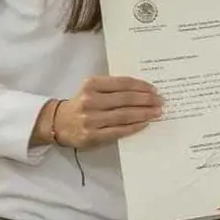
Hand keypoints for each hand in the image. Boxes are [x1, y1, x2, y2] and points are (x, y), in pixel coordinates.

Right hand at [34, 77, 161, 149]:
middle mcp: (90, 101)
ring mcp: (91, 119)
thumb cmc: (82, 104)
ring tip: (157, 112)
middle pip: (126, 99)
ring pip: (124, 115)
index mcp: (91, 85)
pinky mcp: (92, 136)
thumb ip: (113, 88)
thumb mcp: (93, 89)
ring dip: (144, 113)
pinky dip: (134, 127)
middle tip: (161, 101)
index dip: (142, 86)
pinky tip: (145, 123)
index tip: (154, 89)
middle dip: (147, 100)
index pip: (123, 83)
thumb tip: (144, 90)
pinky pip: (118, 131)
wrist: (58, 123)